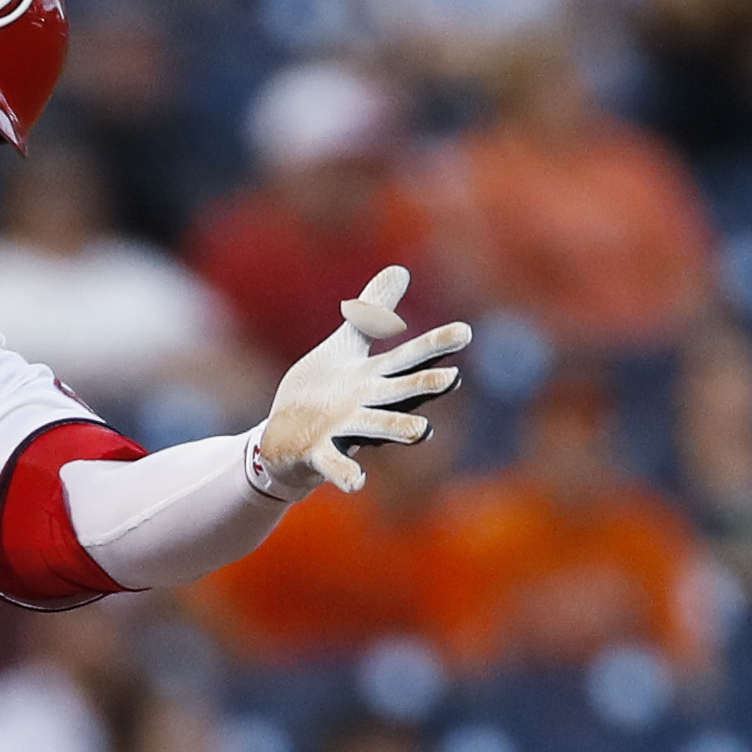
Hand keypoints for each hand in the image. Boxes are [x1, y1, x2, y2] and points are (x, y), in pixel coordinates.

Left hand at [255, 266, 468, 494]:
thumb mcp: (346, 345)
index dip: (434, 346)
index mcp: (373, 379)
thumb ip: (372, 311)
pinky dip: (346, 472)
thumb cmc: (324, 391)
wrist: (287, 439)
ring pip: (376, 428)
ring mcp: (345, 430)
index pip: (408, 359)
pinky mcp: (319, 452)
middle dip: (423, 386)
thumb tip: (400, 268)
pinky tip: (358, 483)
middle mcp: (366, 406)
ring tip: (422, 433)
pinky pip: (335, 464)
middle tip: (451, 378)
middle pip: (399, 394)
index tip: (464, 331)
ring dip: (396, 430)